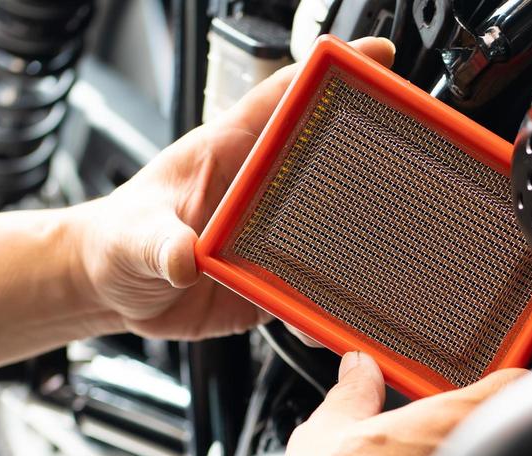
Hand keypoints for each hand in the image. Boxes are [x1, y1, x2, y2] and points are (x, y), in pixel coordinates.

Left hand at [68, 38, 395, 340]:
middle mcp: (260, 191)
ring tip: (398, 250)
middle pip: (328, 159)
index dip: (331, 73)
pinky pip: (317, 291)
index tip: (376, 59)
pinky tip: (342, 319)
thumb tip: (183, 255)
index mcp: (229, 154)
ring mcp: (273, 236)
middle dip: (375, 153)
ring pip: (334, 227)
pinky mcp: (277, 280)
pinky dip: (334, 307)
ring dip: (365, 239)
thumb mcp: (133, 240)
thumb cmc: (116, 245)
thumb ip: (159, 245)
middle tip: (418, 158)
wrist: (113, 293)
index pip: (285, 99)